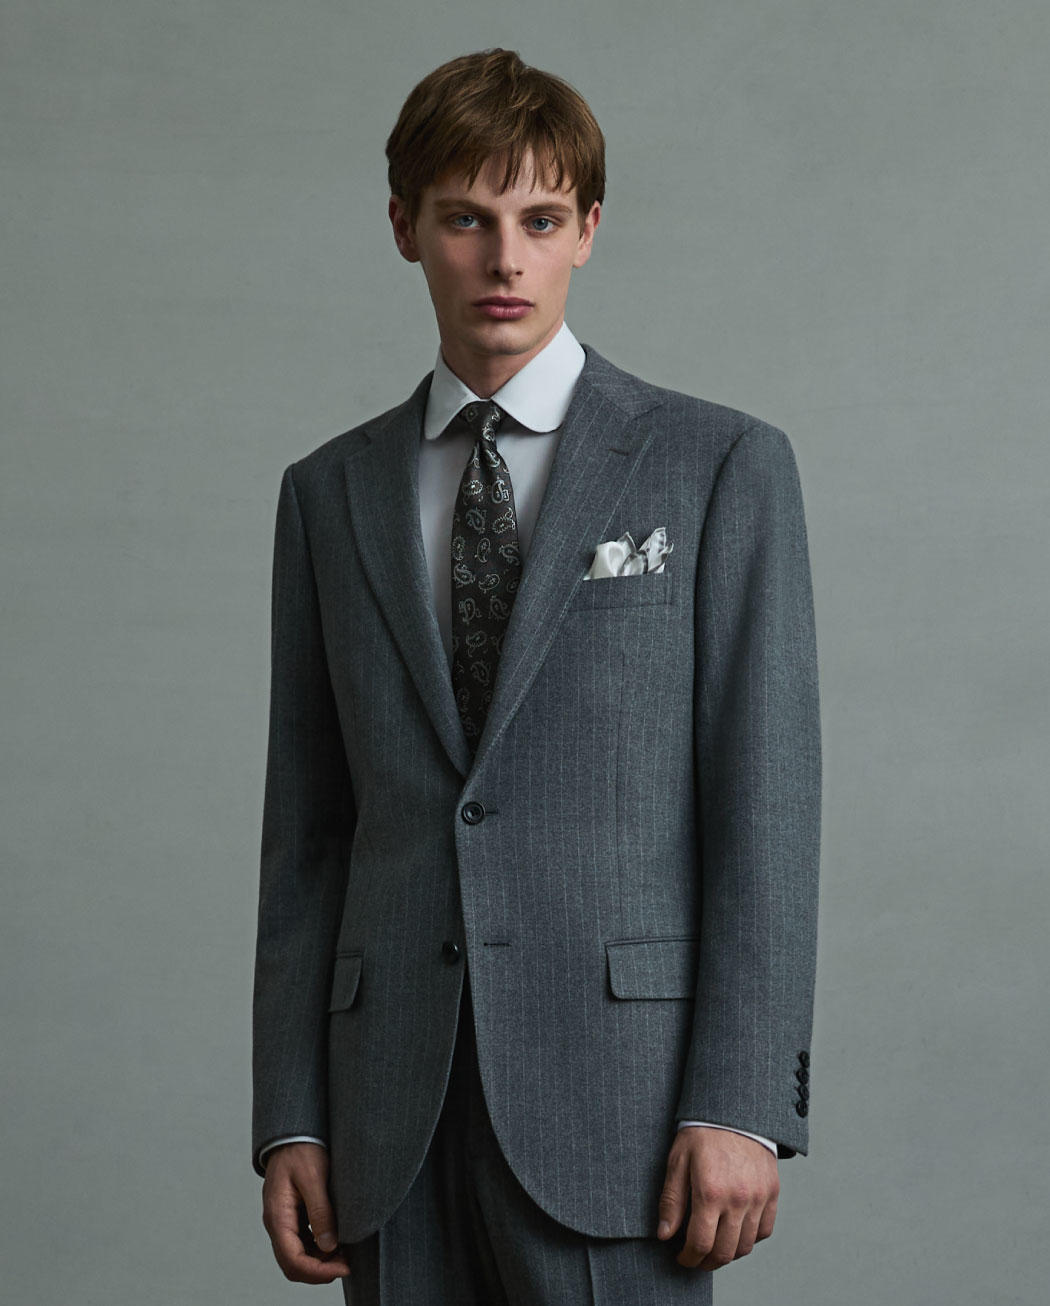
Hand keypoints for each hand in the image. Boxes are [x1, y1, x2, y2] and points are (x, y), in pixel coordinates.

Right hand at [261, 1142, 350, 1282]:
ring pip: (298, 1256)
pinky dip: (319, 1249)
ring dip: (320, 1261)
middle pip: (293, 1263)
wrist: (294, 1133)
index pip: (292, 1260)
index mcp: (277, 1216)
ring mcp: (284, 1221)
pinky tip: (337, 1242)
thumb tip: (329, 1245)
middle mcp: (277, 1223)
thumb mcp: (314, 1177)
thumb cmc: (302, 1150)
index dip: (318, 1271)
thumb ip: (320, 1211)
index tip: (343, 1268)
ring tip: (346, 1254)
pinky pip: (303, 1243)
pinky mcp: (293, 1216)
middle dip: (320, 1271)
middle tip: (347, 1265)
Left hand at [656, 1126, 778, 1269]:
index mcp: (710, 1192)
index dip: (689, 1258)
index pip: (700, 1243)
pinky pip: (765, 1230)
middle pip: (724, 1251)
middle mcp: (738, 1199)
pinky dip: (750, 1239)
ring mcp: (759, 1198)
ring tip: (714, 1247)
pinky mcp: (772, 1193)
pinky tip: (736, 1232)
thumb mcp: (678, 1161)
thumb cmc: (702, 1133)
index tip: (681, 1257)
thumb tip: (664, 1234)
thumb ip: (671, 1200)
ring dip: (728, 1254)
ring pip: (746, 1245)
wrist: (734, 1111)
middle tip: (696, 1259)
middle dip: (706, 1262)